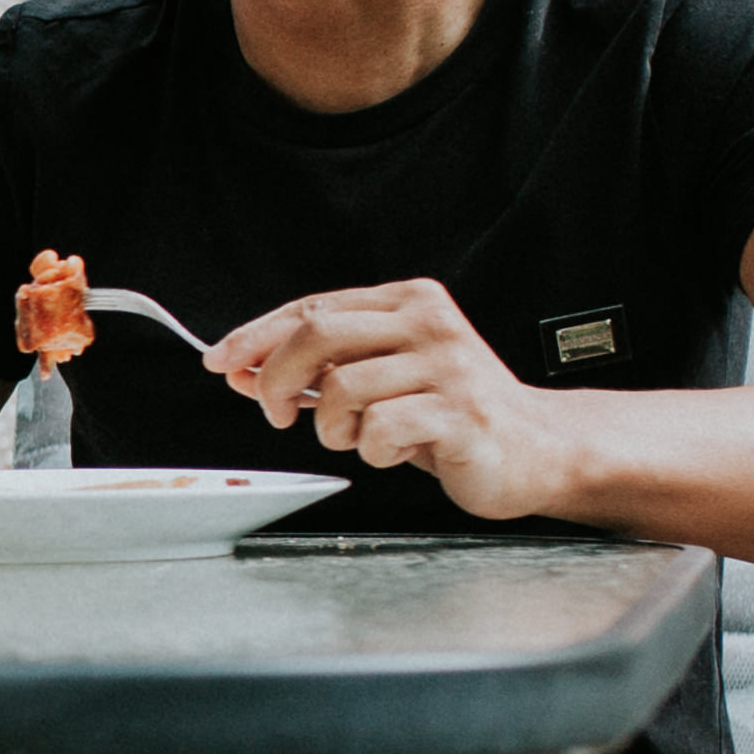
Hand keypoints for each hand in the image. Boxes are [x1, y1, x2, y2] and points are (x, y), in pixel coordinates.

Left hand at [205, 277, 590, 519]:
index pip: (313, 308)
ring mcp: (448, 366)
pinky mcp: (461, 412)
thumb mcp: (378, 381)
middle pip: (318, 335)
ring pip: (342, 388)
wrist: (532, 450)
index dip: (256, 335)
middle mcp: (429, 324)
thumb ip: (317, 371)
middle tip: (275, 414)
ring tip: (359, 437)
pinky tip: (394, 450)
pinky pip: (381, 428)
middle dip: (276, 378)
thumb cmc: (450, 414)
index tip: (220, 360)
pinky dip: (372, 449)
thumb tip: (241, 369)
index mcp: (408, 302)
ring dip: (332, 427)